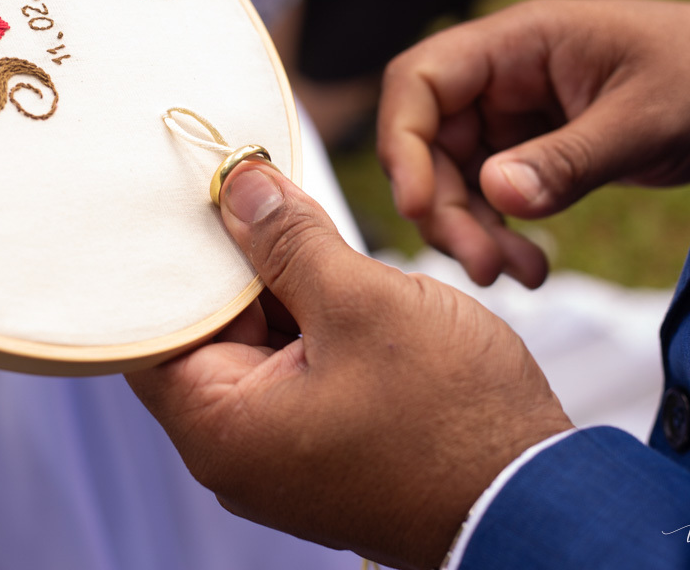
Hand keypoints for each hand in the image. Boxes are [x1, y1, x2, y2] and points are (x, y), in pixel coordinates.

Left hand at [128, 162, 570, 568]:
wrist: (536, 500)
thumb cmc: (455, 418)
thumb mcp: (364, 304)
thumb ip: (290, 241)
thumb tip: (240, 189)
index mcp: (222, 428)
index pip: (154, 329)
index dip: (175, 256)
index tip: (199, 196)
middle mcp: (235, 451)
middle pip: (204, 334)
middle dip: (233, 263)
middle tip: (254, 190)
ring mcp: (278, 454)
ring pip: (253, 348)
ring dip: (276, 288)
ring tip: (298, 222)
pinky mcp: (318, 447)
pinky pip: (290, 371)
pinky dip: (305, 322)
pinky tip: (328, 274)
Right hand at [377, 0, 689, 287]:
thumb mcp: (645, 119)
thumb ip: (570, 158)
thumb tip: (497, 195)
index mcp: (518, 42)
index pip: (421, 81)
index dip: (404, 143)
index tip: (419, 206)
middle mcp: (501, 76)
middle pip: (429, 143)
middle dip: (446, 209)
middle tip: (483, 265)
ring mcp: (511, 114)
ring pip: (454, 178)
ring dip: (472, 232)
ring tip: (518, 273)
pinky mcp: (529, 150)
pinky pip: (490, 197)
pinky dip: (499, 235)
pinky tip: (530, 266)